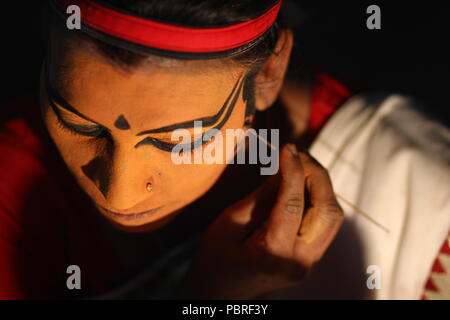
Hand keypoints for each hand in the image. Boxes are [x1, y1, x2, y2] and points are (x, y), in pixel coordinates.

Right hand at [176, 144, 343, 298]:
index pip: (292, 203)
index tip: (288, 147)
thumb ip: (258, 197)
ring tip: (301, 166)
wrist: (220, 293)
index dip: (293, 169)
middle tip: (297, 154)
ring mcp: (309, 263)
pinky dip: (318, 199)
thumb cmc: (214, 259)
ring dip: (321, 186)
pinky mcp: (311, 260)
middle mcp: (300, 261)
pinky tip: (302, 185)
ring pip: (333, 217)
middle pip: (326, 211)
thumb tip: (282, 170)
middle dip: (316, 175)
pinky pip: (325, 223)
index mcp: (273, 253)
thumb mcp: (228, 224)